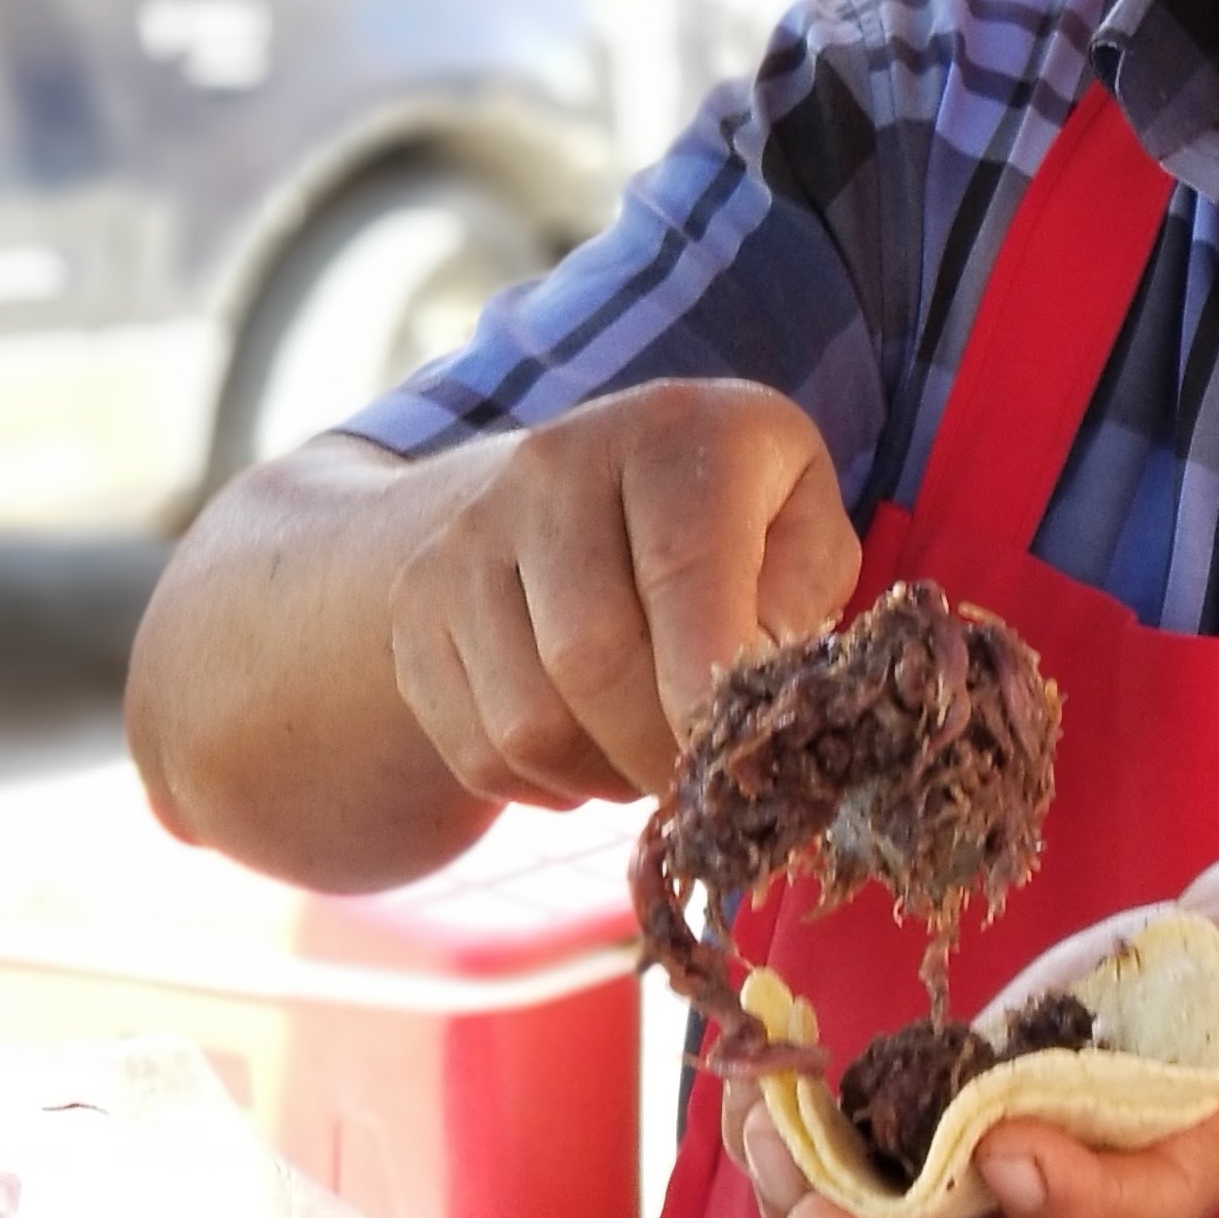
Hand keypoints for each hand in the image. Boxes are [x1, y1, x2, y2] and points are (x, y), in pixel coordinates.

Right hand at [380, 378, 860, 809]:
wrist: (577, 480)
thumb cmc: (731, 516)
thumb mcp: (801, 527)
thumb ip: (801, 602)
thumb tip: (754, 703)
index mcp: (676, 433)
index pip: (682, 570)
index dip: (707, 687)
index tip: (733, 754)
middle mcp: (555, 464)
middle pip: (591, 656)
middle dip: (658, 751)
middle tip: (702, 781)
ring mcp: (470, 531)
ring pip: (525, 720)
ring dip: (601, 776)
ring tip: (651, 758)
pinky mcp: (417, 601)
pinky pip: (474, 746)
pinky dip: (541, 784)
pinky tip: (589, 750)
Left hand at [734, 838, 1218, 1217]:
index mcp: (1206, 1141)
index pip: (1141, 1205)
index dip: (1075, 1198)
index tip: (1007, 1149)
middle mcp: (1103, 1179)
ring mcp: (1030, 1157)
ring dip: (823, 1211)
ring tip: (750, 1135)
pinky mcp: (975, 1113)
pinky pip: (881, 1165)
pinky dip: (808, 1142)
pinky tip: (750, 1087)